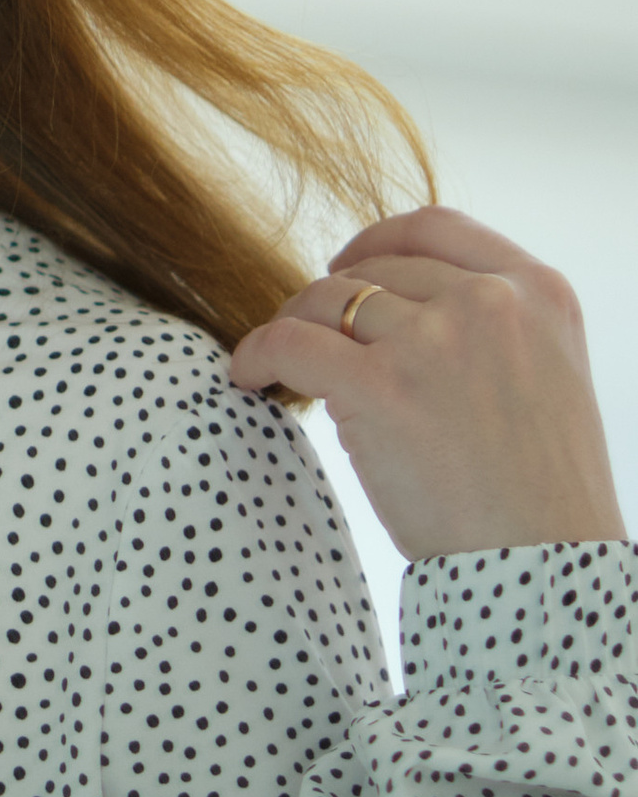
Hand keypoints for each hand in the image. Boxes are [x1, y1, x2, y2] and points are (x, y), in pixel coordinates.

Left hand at [229, 208, 626, 561]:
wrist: (546, 569)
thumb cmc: (543, 495)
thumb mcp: (548, 378)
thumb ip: (494, 331)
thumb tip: (401, 310)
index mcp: (540, 293)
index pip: (438, 228)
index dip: (377, 239)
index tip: (345, 263)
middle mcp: (489, 303)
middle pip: (375, 269)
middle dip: (332, 299)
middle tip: (310, 337)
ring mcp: (434, 341)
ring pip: (326, 301)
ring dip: (291, 326)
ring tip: (277, 361)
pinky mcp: (381, 387)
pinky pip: (289, 343)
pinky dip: (257, 353)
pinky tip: (249, 376)